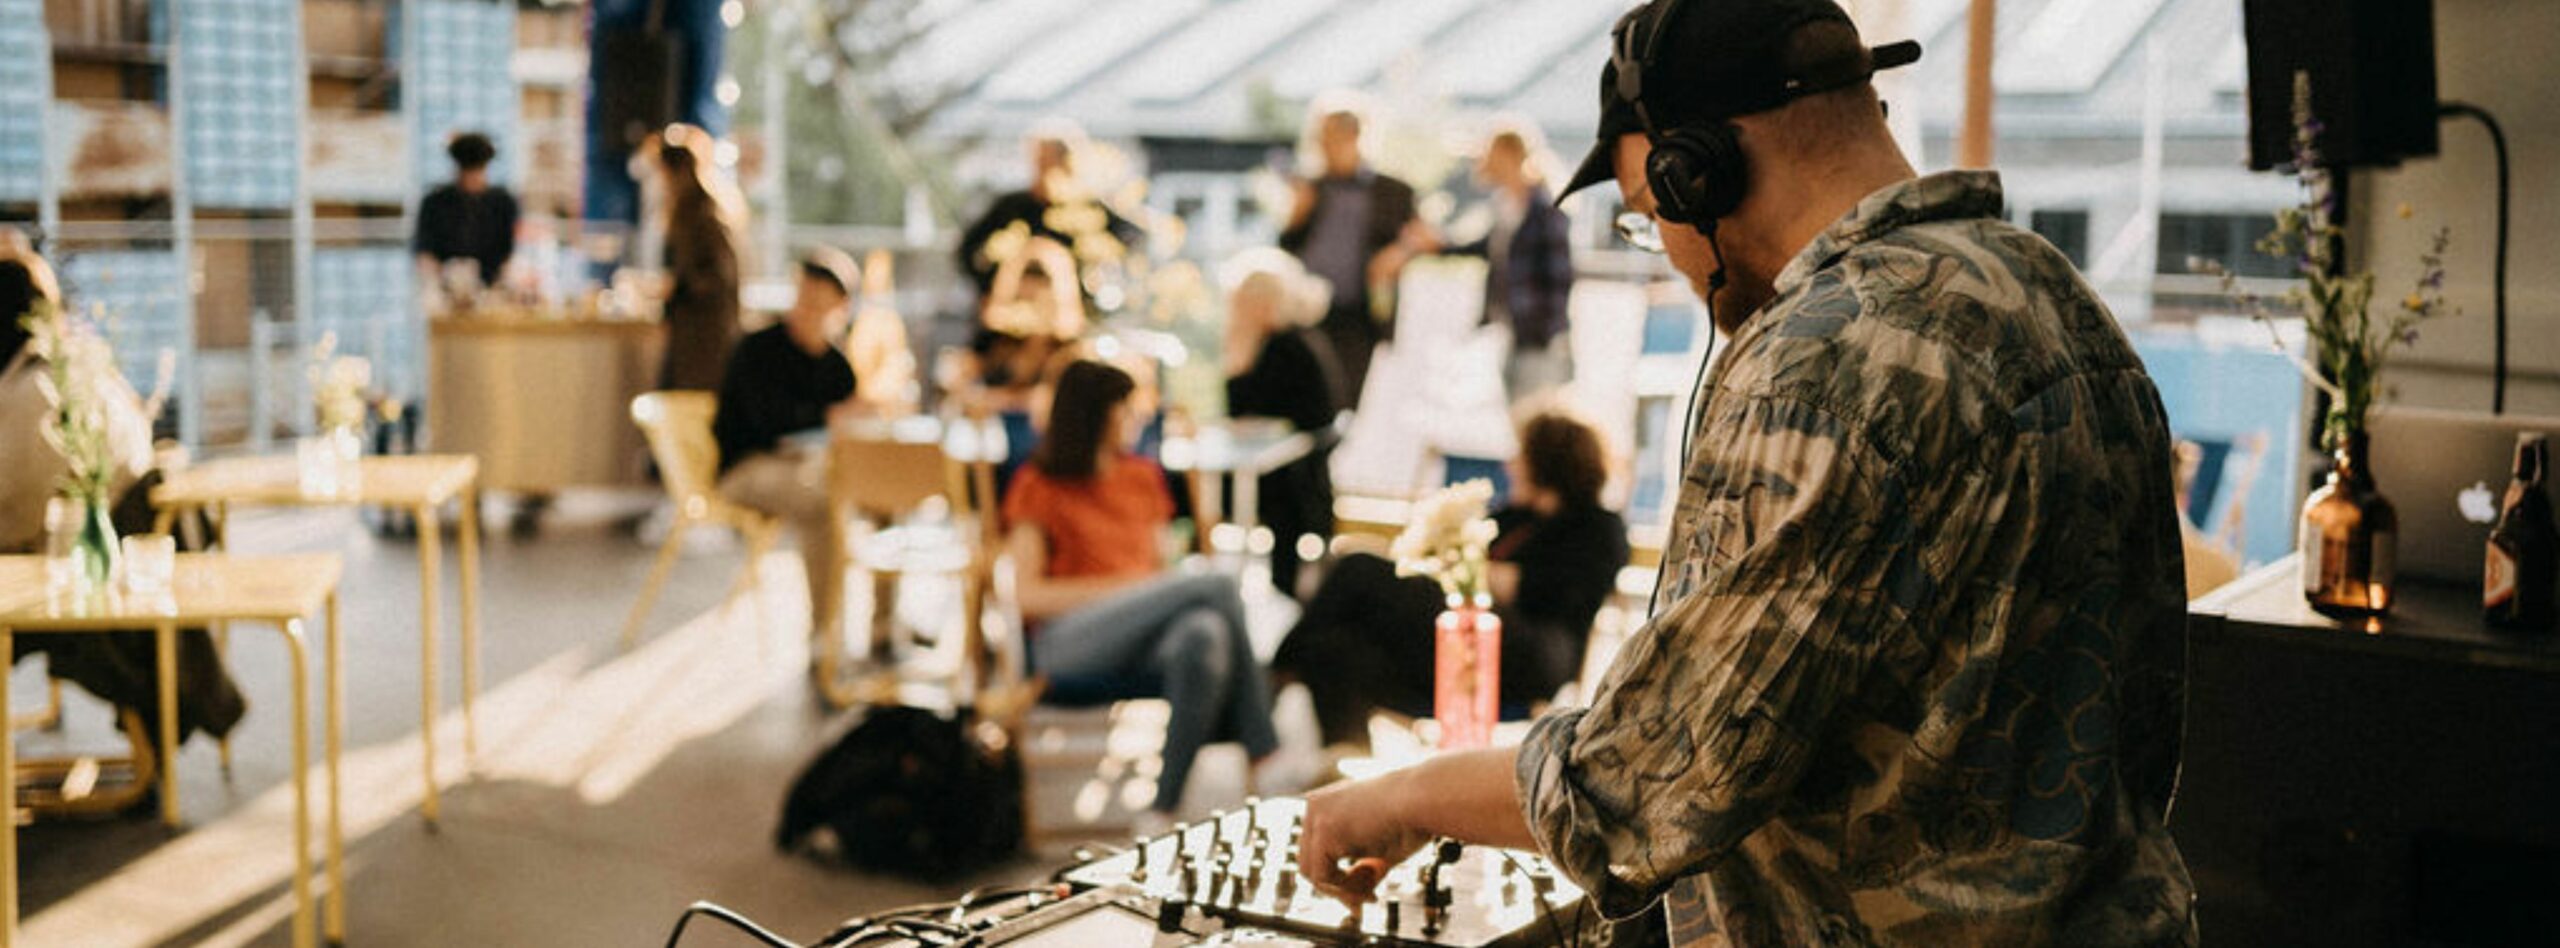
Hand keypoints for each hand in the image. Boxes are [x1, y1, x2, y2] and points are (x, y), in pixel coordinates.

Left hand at [1296, 769, 1431, 905]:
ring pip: (1312, 873)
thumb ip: (1360, 871)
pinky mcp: (1324, 831)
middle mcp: (1316, 805)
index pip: (1316, 851)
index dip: (1339, 878)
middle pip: (1309, 863)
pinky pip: (1322, 877)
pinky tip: (1371, 882)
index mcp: (1327, 804)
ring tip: (1371, 892)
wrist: (1426, 799)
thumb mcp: (1379, 850)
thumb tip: (1352, 903)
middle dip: (1339, 888)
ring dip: (1343, 891)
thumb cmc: (1412, 817)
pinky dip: (1345, 889)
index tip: (1366, 893)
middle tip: (1366, 900)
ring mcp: (1316, 816)